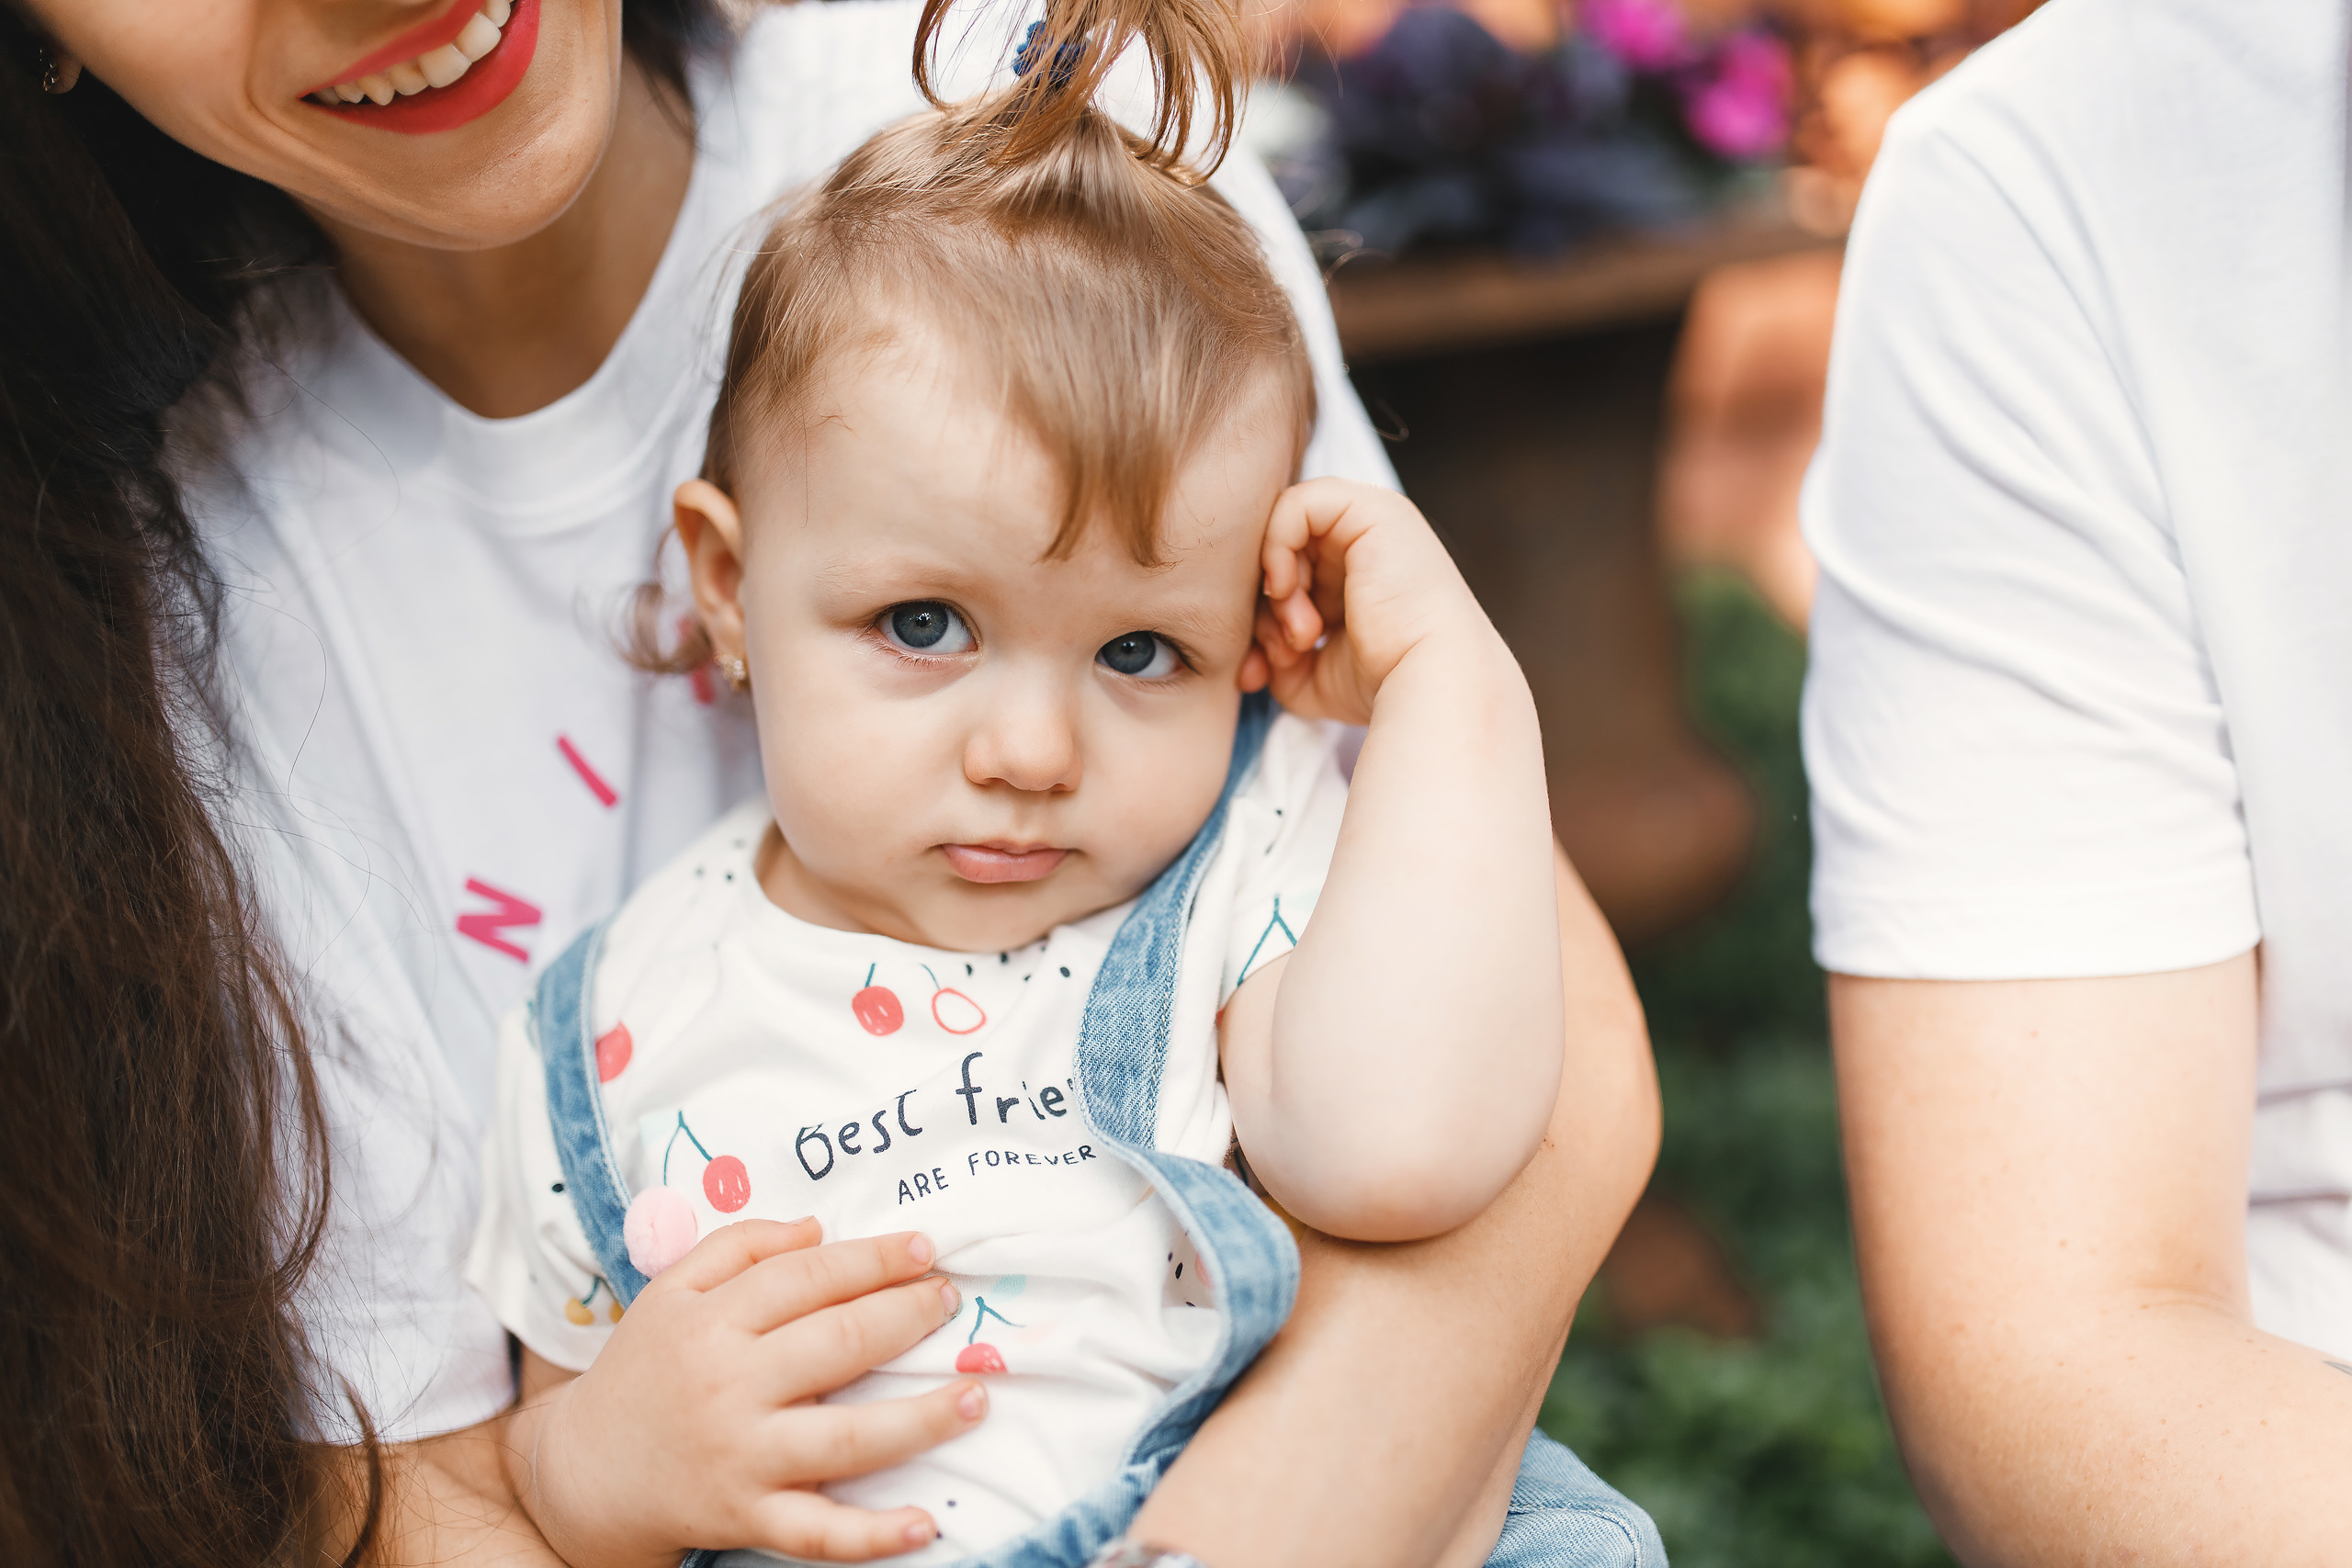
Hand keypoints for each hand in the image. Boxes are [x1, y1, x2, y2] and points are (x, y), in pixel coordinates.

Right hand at [513, 1218, 984, 1567]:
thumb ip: (741, 1245)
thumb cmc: (645, 1370)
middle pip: (837, 1344)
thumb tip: (820, 1226)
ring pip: (846, 1440)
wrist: (580, 1474)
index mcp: (711, 1322)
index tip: (924, 1250)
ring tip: (976, 1397)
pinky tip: (927, 1523)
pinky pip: (818, 1532)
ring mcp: (742, 1458)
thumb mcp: (671, 1291)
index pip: (808, 1279)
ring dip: (920, 1419)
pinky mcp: (747, 1518)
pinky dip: (873, 1535)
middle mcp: (729, 1387)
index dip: (872, 1259)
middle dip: (906, 1318)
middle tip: (951, 1303)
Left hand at [1241, 478, 1492, 724]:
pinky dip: (1275, 548)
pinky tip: (1286, 590)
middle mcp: (1366, 540)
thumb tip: (1249, 657)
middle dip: (1268, 609)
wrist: (1431, 682)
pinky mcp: (1369, 508)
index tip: (1270, 665)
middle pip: (1281, 554)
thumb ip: (1275, 654)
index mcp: (1359, 573)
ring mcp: (1371, 518)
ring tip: (1301, 634)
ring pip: (1283, 532)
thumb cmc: (1383, 684)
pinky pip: (1293, 505)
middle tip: (1286, 650)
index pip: (1288, 573)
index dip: (1266, 616)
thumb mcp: (1311, 674)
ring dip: (1275, 589)